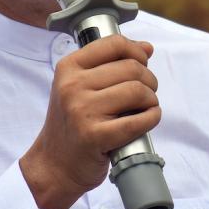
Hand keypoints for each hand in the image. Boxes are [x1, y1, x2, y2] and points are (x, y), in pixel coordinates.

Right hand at [19, 34, 158, 208]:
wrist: (55, 164)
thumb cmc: (72, 123)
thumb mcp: (80, 86)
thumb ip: (111, 63)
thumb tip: (146, 48)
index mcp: (69, 68)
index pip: (114, 44)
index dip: (137, 52)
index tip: (142, 63)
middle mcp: (72, 86)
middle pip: (131, 68)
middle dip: (149, 80)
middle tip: (147, 93)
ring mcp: (82, 111)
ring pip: (138, 91)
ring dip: (151, 100)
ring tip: (146, 107)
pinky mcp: (95, 136)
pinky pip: (138, 120)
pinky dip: (152, 118)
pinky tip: (149, 119)